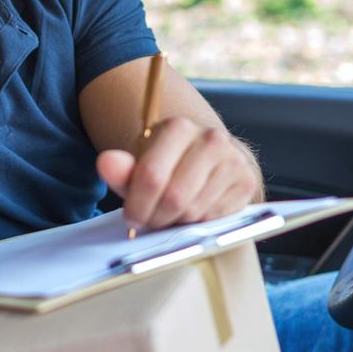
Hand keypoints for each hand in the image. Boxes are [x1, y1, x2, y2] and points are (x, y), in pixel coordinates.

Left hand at [95, 117, 262, 230]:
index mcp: (178, 127)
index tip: (132, 217)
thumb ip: (121, 168)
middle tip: (151, 220)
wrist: (212, 159)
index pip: (151, 176)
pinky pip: (216, 219)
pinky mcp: (247, 182)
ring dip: (178, 222)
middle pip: (174, 198)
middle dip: (156, 218)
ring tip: (172, 213)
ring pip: (195, 212)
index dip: (137, 205)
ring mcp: (232, 161)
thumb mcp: (141, 162)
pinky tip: (194, 211)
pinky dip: (200, 224)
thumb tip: (106, 163)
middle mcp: (210, 139)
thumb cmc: (170, 163)